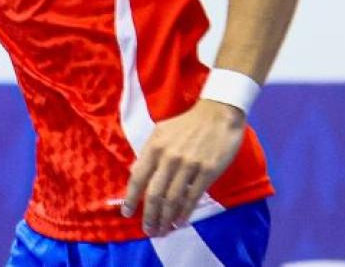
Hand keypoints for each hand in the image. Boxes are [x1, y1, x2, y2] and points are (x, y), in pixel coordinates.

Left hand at [122, 99, 245, 235]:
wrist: (218, 115)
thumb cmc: (187, 124)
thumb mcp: (161, 132)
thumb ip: (149, 153)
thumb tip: (136, 174)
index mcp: (154, 147)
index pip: (137, 178)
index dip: (130, 198)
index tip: (127, 213)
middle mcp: (168, 157)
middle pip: (154, 194)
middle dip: (149, 216)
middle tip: (149, 230)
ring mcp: (188, 165)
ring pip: (173, 199)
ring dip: (166, 218)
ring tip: (163, 230)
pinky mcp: (207, 172)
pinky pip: (193, 197)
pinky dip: (185, 213)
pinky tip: (180, 221)